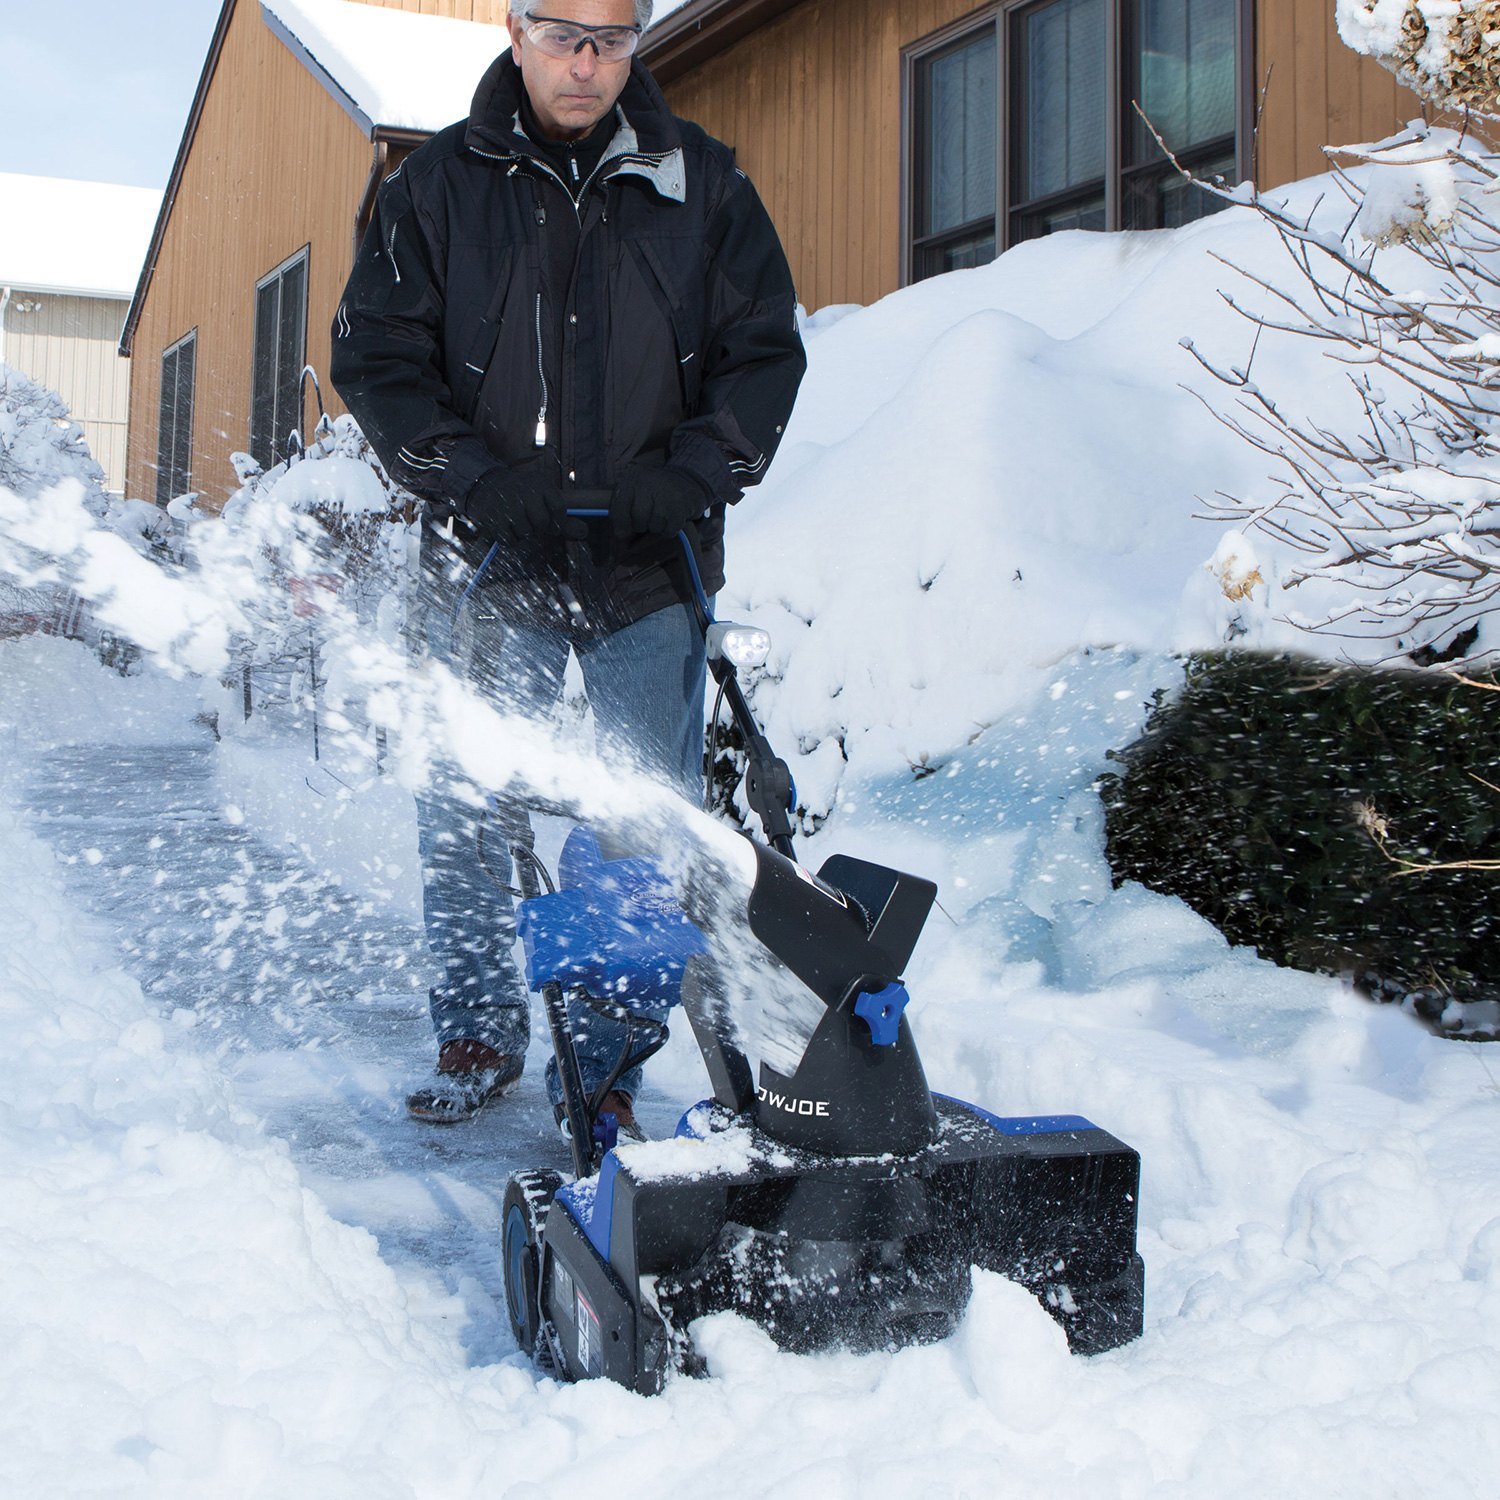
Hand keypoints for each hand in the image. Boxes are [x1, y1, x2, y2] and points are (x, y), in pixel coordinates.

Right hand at [463, 466, 585, 544]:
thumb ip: (563, 519)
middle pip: (543, 524)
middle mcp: (525, 491)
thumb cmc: (522, 495)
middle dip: (539, 527)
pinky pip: (509, 541)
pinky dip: (509, 539)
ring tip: (516, 519)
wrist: (486, 484)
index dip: (557, 520)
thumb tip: (584, 533)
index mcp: (541, 483)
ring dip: (523, 533)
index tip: (550, 519)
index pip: (559, 509)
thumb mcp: (543, 498)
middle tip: (530, 520)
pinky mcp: (494, 518)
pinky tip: (505, 525)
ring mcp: (508, 505)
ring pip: (526, 534)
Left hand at [610, 463, 713, 538]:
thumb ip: (623, 509)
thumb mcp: (636, 490)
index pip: (619, 507)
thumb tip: (621, 536)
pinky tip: (673, 517)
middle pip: (638, 520)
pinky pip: (669, 531)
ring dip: (658, 527)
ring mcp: (666, 493)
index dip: (620, 524)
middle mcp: (648, 482)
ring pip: (654, 527)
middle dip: (642, 525)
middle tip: (649, 517)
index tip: (623, 532)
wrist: (688, 479)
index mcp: (633, 478)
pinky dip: (670, 529)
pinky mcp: (680, 506)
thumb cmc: (656, 491)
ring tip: (663, 514)